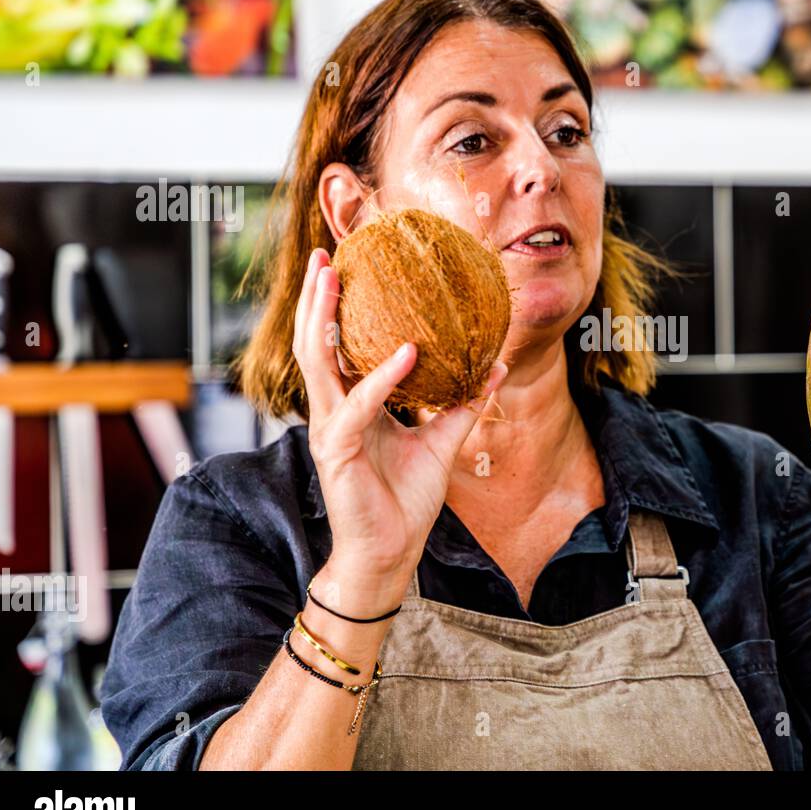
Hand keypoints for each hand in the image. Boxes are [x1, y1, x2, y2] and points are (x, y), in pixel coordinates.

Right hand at [292, 247, 506, 615]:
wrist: (391, 554)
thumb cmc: (406, 502)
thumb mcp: (443, 443)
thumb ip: (464, 403)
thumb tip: (497, 364)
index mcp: (352, 406)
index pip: (334, 346)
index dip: (332, 307)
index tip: (340, 264)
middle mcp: (334, 411)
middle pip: (313, 342)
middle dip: (314, 297)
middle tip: (323, 254)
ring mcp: (330, 429)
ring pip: (318, 362)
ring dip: (324, 318)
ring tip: (334, 278)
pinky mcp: (338, 451)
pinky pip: (362, 406)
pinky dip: (384, 377)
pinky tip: (408, 352)